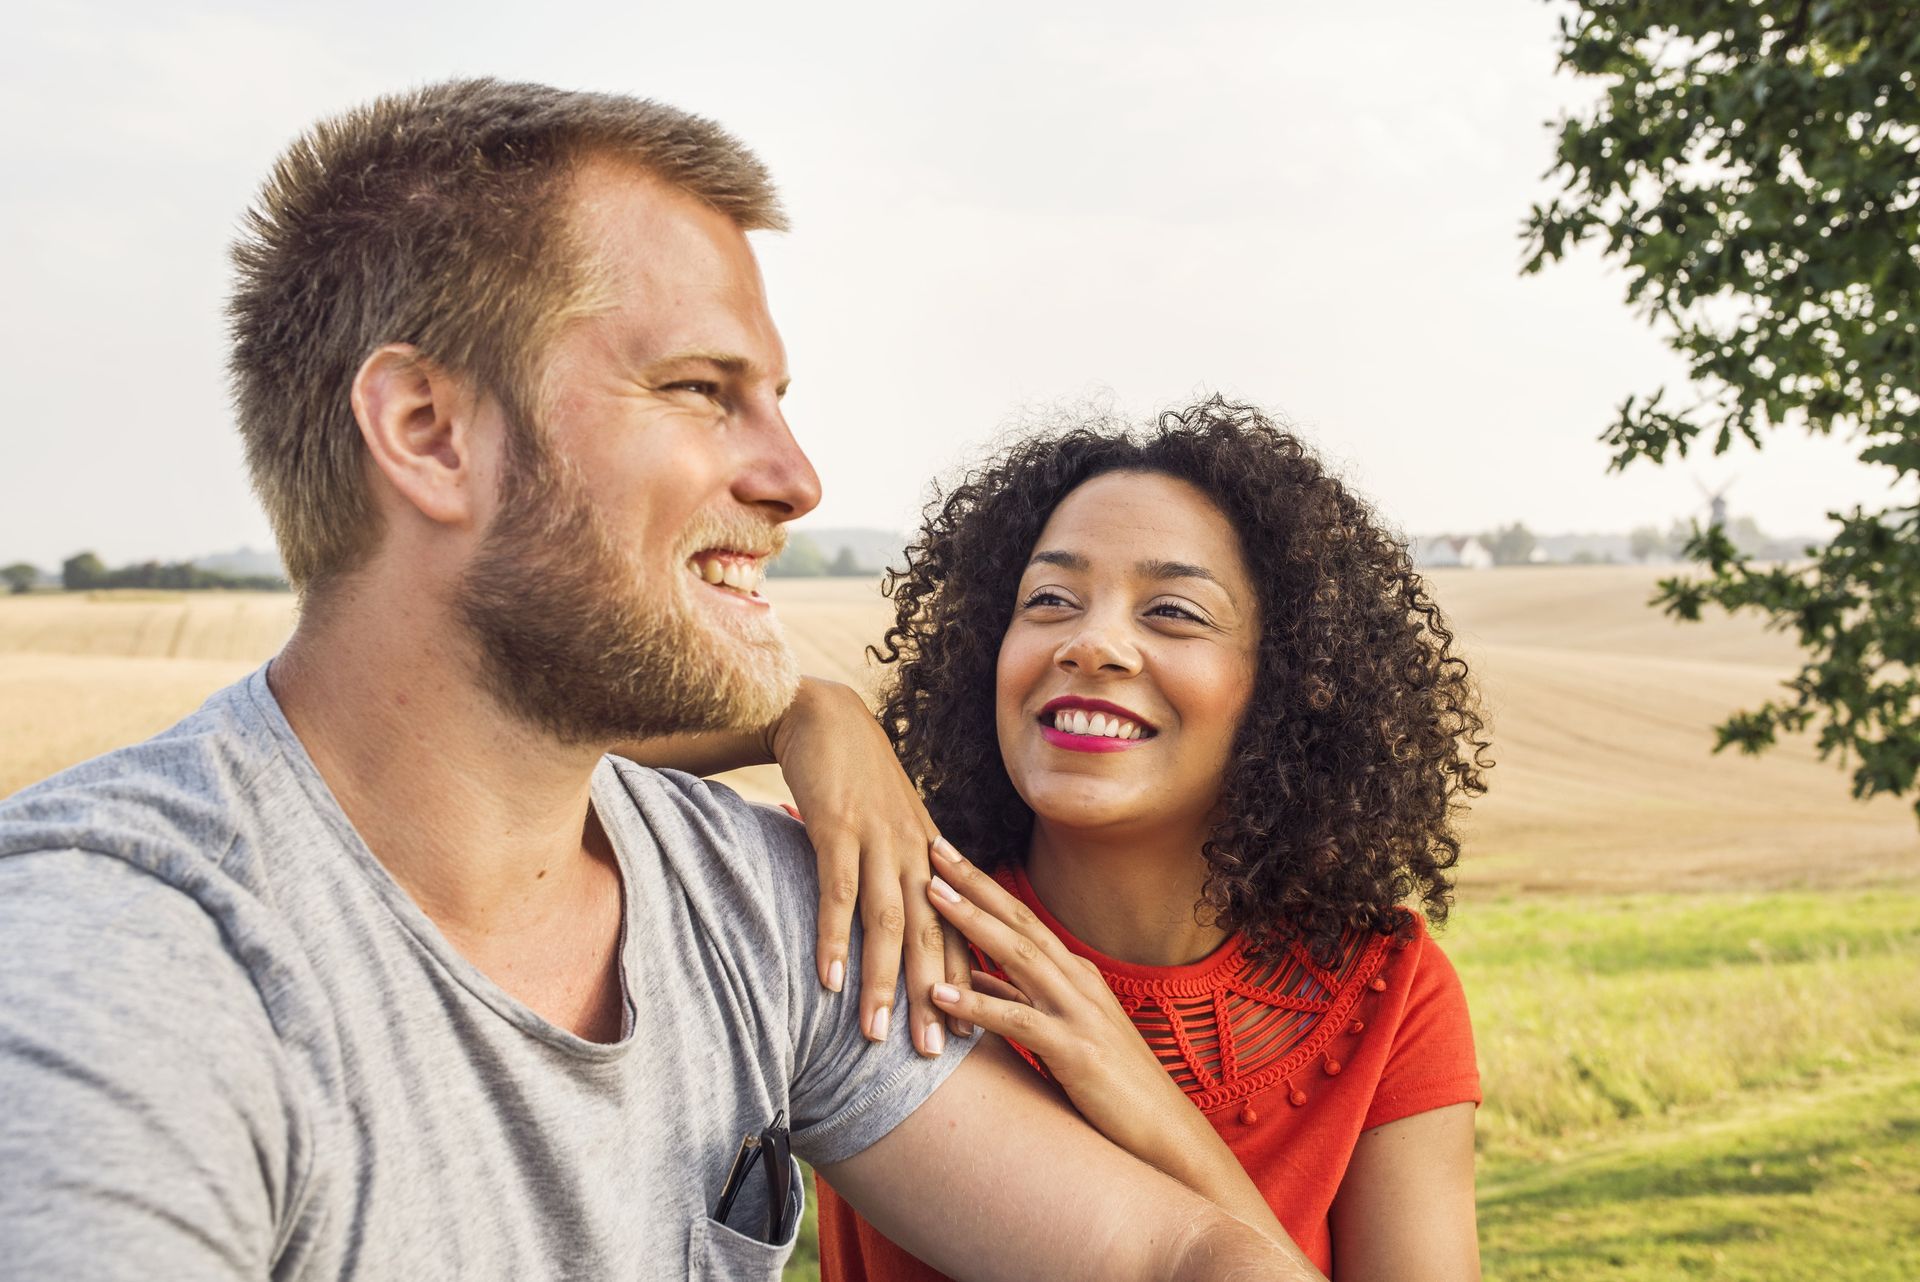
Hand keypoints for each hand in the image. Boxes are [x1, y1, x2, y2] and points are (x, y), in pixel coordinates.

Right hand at [770, 678, 973, 1055]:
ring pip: (887, 923)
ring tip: (875, 1034)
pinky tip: (831, 979)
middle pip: (930, 935)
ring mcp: (878, 840)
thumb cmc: (856, 776)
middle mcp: (914, 852)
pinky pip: (837, 892)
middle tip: (934, 1054)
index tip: (970, 1034)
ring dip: (883, 982)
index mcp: (930, 856)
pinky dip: (834, 938)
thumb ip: (900, 869)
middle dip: (931, 998)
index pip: (955, 928)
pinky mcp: (838, 827)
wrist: (825, 715)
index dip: (963, 981)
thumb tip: (905, 921)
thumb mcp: (890, 824)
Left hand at [920, 838, 1205, 1164]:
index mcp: (1073, 974)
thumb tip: (969, 972)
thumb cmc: (1109, 1085)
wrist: (1163, 1131)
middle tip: (933, 847)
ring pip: (1018, 956)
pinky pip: (1019, 1021)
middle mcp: (1077, 982)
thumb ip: (1016, 999)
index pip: (1021, 917)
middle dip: (974, 883)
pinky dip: (979, 1003)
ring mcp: (1079, 1013)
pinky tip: (941, 993)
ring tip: (931, 895)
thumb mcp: (1060, 1031)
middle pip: (1018, 921)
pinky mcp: (1076, 1052)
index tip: (944, 854)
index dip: (983, 885)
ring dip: (971, 923)